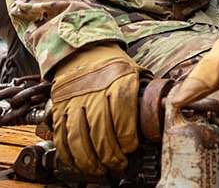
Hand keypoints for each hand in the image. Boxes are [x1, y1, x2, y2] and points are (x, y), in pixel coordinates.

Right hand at [50, 44, 139, 175]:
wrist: (81, 50)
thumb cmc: (112, 64)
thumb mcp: (133, 70)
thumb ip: (142, 93)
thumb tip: (159, 114)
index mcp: (118, 78)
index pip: (122, 111)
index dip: (126, 135)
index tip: (131, 148)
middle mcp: (94, 88)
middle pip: (101, 128)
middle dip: (110, 153)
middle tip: (118, 165)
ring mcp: (74, 98)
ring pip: (79, 134)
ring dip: (89, 158)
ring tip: (99, 169)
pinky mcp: (59, 105)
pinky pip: (61, 132)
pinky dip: (68, 152)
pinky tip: (77, 162)